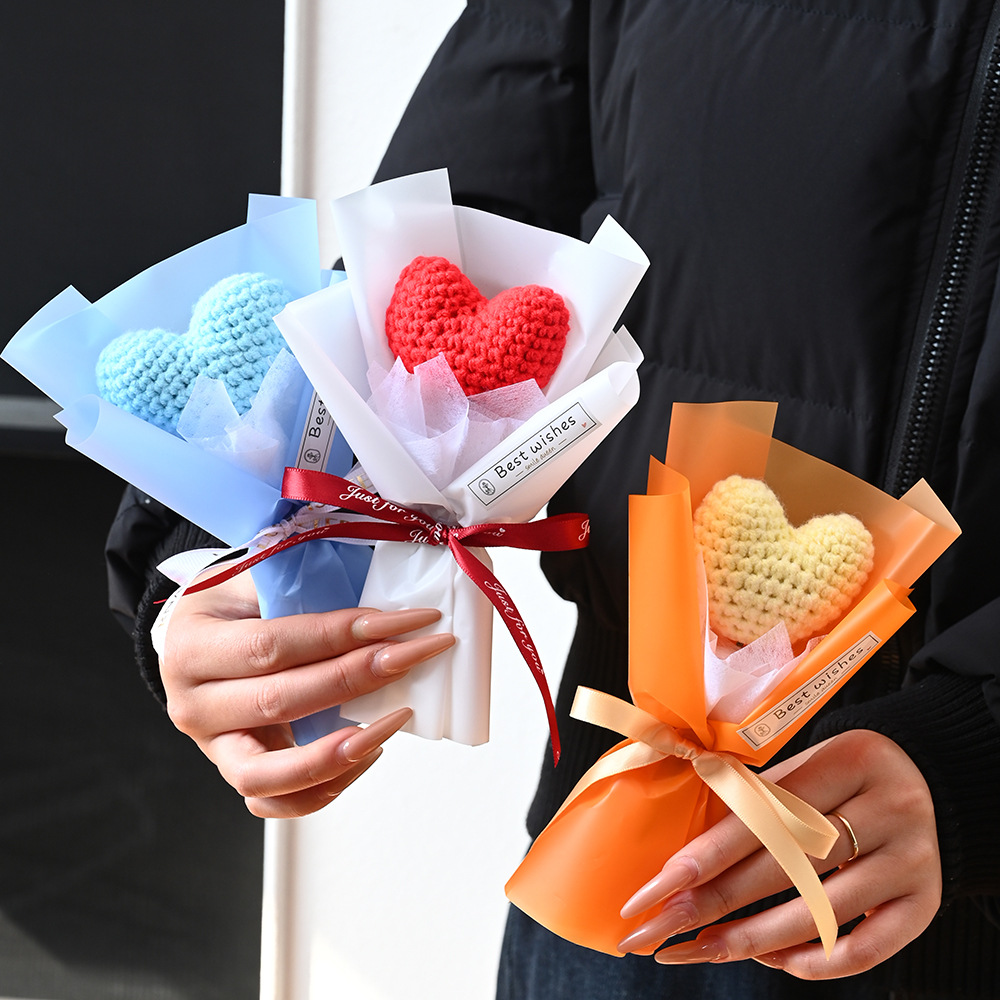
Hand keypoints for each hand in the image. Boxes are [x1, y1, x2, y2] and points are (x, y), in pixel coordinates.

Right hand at [160, 569, 454, 817]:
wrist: (196, 638)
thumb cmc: (232, 604)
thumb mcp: (255, 575)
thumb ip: (304, 580)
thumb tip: (379, 592)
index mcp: (193, 647)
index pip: (273, 645)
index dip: (340, 634)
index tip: (399, 622)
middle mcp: (194, 704)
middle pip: (280, 702)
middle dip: (357, 678)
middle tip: (413, 655)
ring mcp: (214, 746)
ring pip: (269, 774)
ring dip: (340, 751)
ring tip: (394, 719)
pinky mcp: (239, 771)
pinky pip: (281, 800)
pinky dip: (328, 784)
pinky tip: (368, 748)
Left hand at [617, 729, 940, 978]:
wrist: (923, 779)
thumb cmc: (836, 776)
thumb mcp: (801, 768)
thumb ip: (753, 804)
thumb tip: (677, 862)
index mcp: (846, 760)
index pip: (763, 815)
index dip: (705, 855)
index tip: (655, 889)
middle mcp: (887, 808)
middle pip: (786, 865)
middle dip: (713, 902)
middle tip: (659, 929)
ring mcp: (911, 859)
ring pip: (820, 913)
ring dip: (751, 938)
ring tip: (699, 949)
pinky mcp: (924, 903)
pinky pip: (865, 949)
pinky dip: (813, 962)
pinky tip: (770, 960)